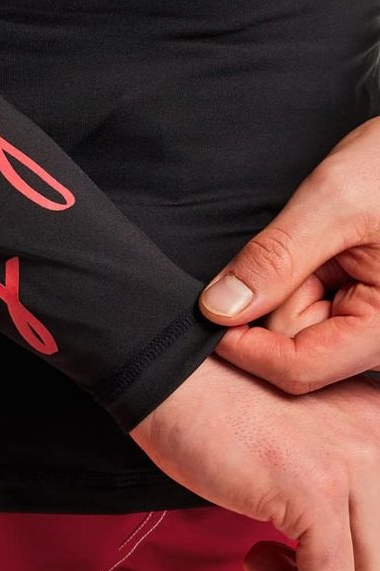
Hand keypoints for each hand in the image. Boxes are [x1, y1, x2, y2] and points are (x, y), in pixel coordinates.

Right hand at [129, 354, 379, 570]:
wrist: (165, 375)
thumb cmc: (213, 408)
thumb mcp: (301, 438)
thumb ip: (340, 482)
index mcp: (379, 421)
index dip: (364, 563)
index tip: (319, 566)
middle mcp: (379, 436)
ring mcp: (352, 460)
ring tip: (275, 565)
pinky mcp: (316, 489)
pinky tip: (254, 557)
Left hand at [196, 115, 379, 394]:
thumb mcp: (334, 203)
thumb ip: (276, 259)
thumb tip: (218, 308)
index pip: (301, 367)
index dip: (244, 347)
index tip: (207, 312)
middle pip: (291, 345)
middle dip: (268, 299)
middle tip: (287, 243)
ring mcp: (368, 317)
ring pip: (293, 323)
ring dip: (281, 283)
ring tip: (314, 235)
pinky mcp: (357, 300)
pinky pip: (306, 303)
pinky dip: (292, 276)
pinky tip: (314, 243)